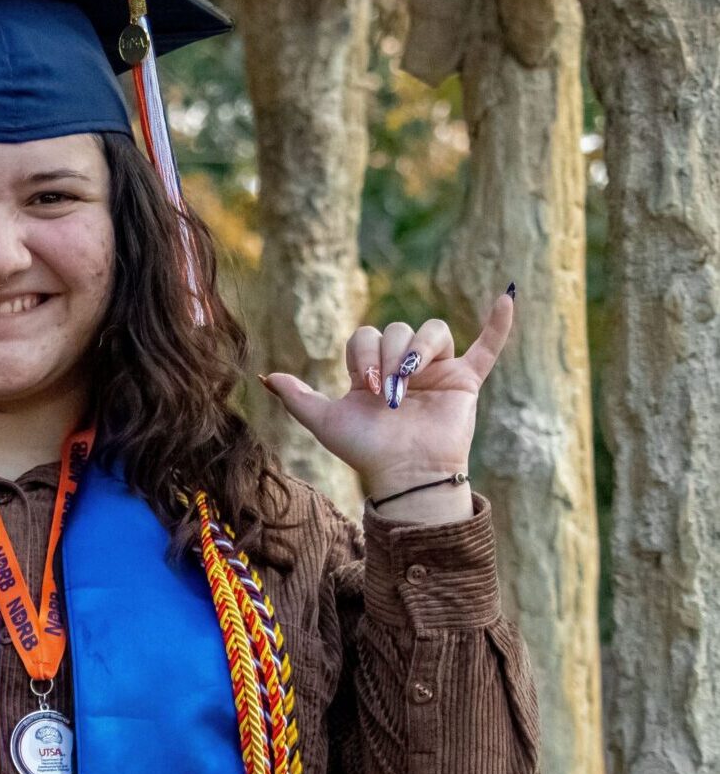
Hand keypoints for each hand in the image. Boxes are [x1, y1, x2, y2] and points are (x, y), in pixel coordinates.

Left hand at [259, 287, 514, 502]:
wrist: (405, 474)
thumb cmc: (366, 451)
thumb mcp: (325, 421)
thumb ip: (298, 397)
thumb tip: (265, 377)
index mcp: (374, 371)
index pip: (367, 335)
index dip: (363, 353)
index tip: (362, 385)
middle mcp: (406, 367)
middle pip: (399, 329)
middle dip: (390, 355)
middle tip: (386, 389)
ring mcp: (439, 372)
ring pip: (433, 331)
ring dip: (419, 350)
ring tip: (411, 380)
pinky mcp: (466, 381)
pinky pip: (487, 347)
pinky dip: (498, 325)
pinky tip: (507, 299)